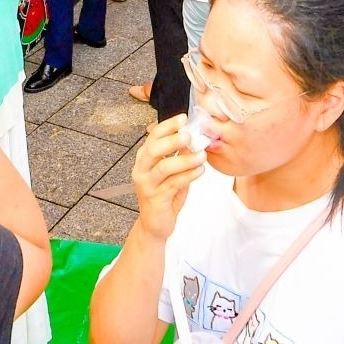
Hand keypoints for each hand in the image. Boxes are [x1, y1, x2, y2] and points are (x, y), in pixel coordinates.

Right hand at [132, 116, 207, 241]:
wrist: (156, 224)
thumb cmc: (165, 195)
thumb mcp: (172, 172)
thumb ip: (180, 156)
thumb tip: (193, 140)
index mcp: (144, 159)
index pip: (153, 136)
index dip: (168, 126)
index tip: (183, 118)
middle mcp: (141, 169)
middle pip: (154, 149)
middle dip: (172, 140)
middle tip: (189, 135)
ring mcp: (146, 185)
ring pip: (164, 167)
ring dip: (185, 159)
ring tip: (201, 156)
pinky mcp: (155, 198)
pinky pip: (173, 184)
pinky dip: (188, 175)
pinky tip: (200, 171)